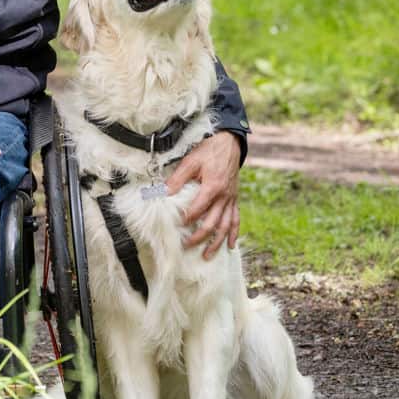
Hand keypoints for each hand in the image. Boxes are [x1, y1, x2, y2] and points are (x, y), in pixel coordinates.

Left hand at [167, 130, 242, 257]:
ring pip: (225, 226)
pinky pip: (235, 219)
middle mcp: (224, 197)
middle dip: (199, 237)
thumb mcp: (191, 161)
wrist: (230, 143)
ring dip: (216, 242)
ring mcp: (231, 199)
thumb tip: (163, 193)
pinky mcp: (235, 198)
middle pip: (212, 223)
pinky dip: (233, 233)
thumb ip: (178, 179)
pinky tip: (230, 244)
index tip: (176, 227)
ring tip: (208, 255)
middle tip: (187, 246)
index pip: (197, 210)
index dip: (186, 220)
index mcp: (212, 187)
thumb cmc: (209, 150)